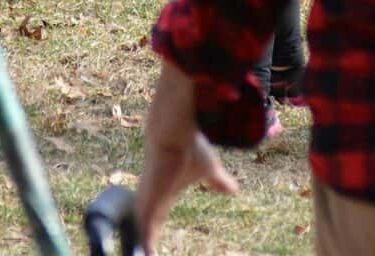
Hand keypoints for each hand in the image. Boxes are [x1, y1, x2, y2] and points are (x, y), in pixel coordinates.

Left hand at [135, 64, 238, 253]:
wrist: (173, 131)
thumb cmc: (190, 146)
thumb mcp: (209, 169)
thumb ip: (219, 181)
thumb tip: (235, 189)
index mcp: (162, 194)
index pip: (152, 219)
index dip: (151, 232)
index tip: (148, 247)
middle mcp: (150, 200)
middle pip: (142, 231)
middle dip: (141, 246)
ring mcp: (145, 203)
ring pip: (138, 236)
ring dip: (140, 249)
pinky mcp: (145, 206)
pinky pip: (141, 237)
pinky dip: (142, 250)